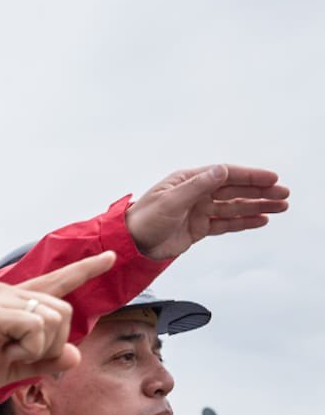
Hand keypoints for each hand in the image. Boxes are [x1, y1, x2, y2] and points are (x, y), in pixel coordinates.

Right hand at [0, 252, 114, 399]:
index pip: (54, 282)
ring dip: (41, 348)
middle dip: (54, 343)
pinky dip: (30, 349)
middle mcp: (6, 293)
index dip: (83, 271)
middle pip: (63, 310)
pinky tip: (4, 353)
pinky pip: (38, 328)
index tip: (109, 257)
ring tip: (8, 355)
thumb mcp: (7, 369)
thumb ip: (42, 361)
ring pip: (55, 318)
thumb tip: (74, 356)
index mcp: (8, 302)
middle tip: (22, 359)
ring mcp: (0, 300)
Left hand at [124, 165, 288, 259]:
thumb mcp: (171, 200)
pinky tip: (261, 220)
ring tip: (280, 207)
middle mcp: (196, 194)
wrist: (130, 244)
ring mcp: (198, 211)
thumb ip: (197, 186)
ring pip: (234, 207)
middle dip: (260, 191)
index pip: (226, 175)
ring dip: (257, 206)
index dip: (250, 176)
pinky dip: (244, 222)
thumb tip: (221, 170)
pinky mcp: (198, 228)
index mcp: (188, 181)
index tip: (272, 178)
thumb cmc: (144, 219)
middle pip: (235, 190)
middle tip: (284, 194)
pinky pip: (226, 223)